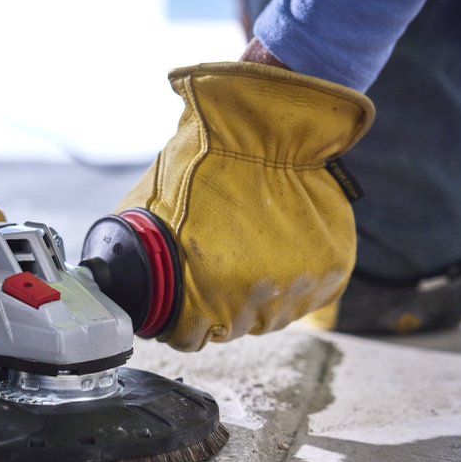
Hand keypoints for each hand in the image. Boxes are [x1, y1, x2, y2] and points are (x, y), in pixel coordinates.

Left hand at [118, 58, 373, 350]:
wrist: (268, 124)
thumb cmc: (205, 159)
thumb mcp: (153, 207)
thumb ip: (149, 255)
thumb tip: (128, 280)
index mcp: (209, 288)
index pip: (191, 337)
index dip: (182, 320)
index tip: (182, 304)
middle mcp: (258, 297)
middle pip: (232, 328)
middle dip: (220, 302)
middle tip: (217, 267)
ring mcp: (300, 286)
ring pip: (272, 315)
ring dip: (259, 293)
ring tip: (250, 251)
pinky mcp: (332, 270)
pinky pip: (307, 295)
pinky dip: (293, 278)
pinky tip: (279, 248)